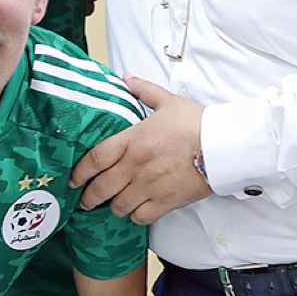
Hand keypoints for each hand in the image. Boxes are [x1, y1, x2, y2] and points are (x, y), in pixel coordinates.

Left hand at [71, 77, 209, 224]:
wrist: (223, 146)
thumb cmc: (196, 123)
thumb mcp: (168, 101)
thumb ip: (144, 91)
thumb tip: (127, 78)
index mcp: (132, 141)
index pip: (95, 159)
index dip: (80, 172)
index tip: (73, 180)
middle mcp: (136, 166)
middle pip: (101, 188)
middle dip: (89, 198)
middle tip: (85, 201)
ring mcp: (149, 186)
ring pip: (119, 206)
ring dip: (113, 207)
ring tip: (113, 205)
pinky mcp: (166, 202)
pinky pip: (141, 217)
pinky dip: (136, 216)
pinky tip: (136, 211)